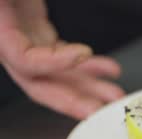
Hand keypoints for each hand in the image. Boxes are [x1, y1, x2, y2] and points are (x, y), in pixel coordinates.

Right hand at [0, 0, 124, 119]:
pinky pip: (63, 57)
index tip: (83, 52)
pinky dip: (87, 65)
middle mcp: (9, 39)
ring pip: (56, 74)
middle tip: (102, 110)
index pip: (23, 60)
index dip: (53, 63)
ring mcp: (24, 37)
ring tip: (115, 95)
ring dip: (88, 86)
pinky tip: (109, 69)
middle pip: (41, 82)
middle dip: (74, 99)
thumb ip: (15, 2)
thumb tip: (39, 38)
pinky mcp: (36, 32)